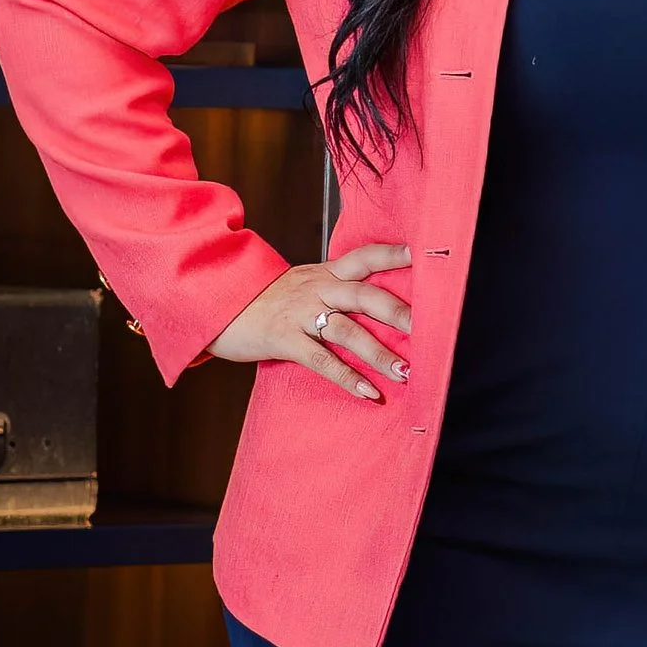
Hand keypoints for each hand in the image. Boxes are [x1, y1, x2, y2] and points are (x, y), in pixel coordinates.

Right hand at [208, 244, 412, 401]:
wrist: (217, 305)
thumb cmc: (268, 300)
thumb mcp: (303, 283)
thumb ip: (336, 288)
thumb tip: (379, 304)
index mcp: (325, 273)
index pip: (364, 256)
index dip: (393, 255)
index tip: (423, 256)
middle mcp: (316, 288)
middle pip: (364, 294)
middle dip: (397, 312)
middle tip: (429, 328)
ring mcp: (300, 314)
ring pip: (347, 330)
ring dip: (379, 353)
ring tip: (406, 371)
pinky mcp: (284, 339)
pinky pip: (321, 360)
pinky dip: (347, 377)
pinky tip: (368, 391)